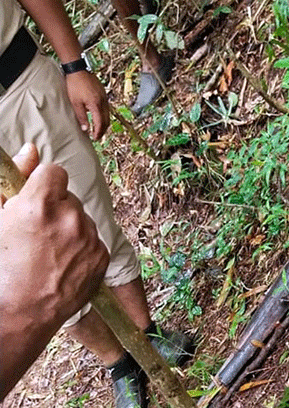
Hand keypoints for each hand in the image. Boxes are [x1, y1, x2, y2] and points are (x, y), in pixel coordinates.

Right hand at [0, 146, 108, 327]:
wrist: (16, 315)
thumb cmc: (0, 268)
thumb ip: (16, 179)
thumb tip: (32, 149)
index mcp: (40, 204)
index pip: (54, 171)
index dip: (42, 185)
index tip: (35, 200)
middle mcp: (71, 217)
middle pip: (68, 198)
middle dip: (56, 209)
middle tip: (36, 235)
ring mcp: (90, 238)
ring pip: (82, 219)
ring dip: (70, 229)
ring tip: (48, 254)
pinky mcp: (102, 256)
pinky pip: (93, 240)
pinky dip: (82, 248)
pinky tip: (62, 266)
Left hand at [65, 71, 109, 139]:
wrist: (78, 70)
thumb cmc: (75, 85)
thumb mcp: (75, 102)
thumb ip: (81, 116)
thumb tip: (85, 129)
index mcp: (96, 105)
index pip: (100, 123)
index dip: (98, 132)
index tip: (94, 138)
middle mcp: (103, 102)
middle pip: (106, 120)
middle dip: (103, 130)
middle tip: (97, 136)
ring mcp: (104, 97)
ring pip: (108, 114)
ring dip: (104, 123)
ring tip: (98, 128)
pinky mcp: (103, 94)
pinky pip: (107, 108)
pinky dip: (104, 115)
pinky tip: (98, 116)